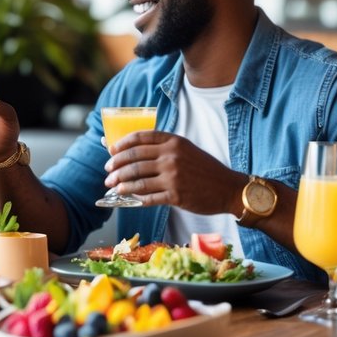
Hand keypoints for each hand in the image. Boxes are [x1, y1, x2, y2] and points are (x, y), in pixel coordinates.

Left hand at [104, 130, 246, 215]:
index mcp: (174, 141)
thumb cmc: (206, 169)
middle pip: (134, 159)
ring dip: (121, 183)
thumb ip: (164, 148)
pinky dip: (135, 198)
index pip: (140, 138)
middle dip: (116, 165)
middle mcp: (172, 156)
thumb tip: (134, 152)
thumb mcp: (186, 149)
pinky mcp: (175, 195)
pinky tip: (128, 198)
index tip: (111, 150)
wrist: (228, 188)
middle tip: (108, 171)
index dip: (122, 144)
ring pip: (137, 179)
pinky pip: (148, 197)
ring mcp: (173, 176)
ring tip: (113, 186)